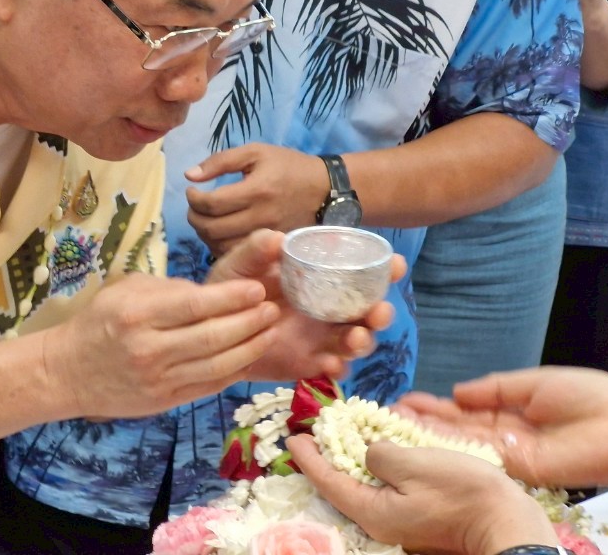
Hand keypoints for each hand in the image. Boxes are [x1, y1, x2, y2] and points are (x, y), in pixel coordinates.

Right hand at [42, 272, 277, 419]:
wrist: (68, 372)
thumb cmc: (99, 321)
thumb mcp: (125, 290)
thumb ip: (168, 289)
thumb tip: (211, 293)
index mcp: (138, 314)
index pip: (195, 305)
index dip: (232, 297)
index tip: (257, 289)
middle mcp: (149, 348)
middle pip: (213, 336)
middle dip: (249, 322)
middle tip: (273, 308)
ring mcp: (159, 379)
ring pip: (217, 366)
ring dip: (250, 347)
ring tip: (270, 331)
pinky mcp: (165, 402)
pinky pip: (209, 386)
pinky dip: (235, 371)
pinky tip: (250, 356)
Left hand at [184, 144, 329, 253]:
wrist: (325, 190)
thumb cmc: (288, 167)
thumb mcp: (256, 152)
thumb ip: (220, 161)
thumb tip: (190, 175)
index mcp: (256, 190)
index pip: (212, 204)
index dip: (193, 199)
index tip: (192, 191)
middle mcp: (261, 217)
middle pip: (213, 229)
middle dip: (194, 218)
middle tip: (194, 207)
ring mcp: (267, 236)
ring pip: (222, 247)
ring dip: (205, 235)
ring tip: (205, 219)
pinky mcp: (272, 247)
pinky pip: (238, 254)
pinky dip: (221, 246)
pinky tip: (220, 233)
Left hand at [208, 230, 401, 379]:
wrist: (212, 330)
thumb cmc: (232, 289)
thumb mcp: (240, 265)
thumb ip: (256, 249)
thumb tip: (276, 238)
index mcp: (319, 280)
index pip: (358, 272)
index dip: (383, 269)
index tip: (395, 265)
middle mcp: (328, 309)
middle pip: (368, 311)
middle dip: (381, 312)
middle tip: (377, 311)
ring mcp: (322, 338)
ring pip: (357, 342)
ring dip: (363, 341)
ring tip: (354, 339)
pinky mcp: (310, 363)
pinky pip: (332, 369)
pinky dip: (336, 368)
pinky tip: (329, 364)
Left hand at [289, 436, 556, 554]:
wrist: (509, 524)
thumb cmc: (462, 493)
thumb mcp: (413, 464)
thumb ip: (379, 454)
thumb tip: (368, 452)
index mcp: (373, 511)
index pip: (328, 481)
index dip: (309, 457)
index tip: (293, 436)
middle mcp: (382, 519)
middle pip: (344, 484)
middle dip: (330, 454)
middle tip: (319, 427)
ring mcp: (401, 519)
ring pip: (367, 483)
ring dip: (356, 456)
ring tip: (347, 431)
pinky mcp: (419, 514)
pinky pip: (389, 486)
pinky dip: (381, 463)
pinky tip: (382, 446)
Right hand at [397, 367, 607, 489]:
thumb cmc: (587, 397)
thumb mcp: (534, 382)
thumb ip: (495, 387)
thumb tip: (457, 391)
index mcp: (510, 410)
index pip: (464, 409)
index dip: (434, 404)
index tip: (404, 399)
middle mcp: (503, 433)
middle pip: (455, 427)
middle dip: (421, 419)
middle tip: (387, 411)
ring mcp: (507, 452)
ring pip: (459, 442)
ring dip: (426, 433)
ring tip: (393, 422)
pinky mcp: (515, 466)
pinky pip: (476, 454)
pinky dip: (448, 445)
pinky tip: (421, 436)